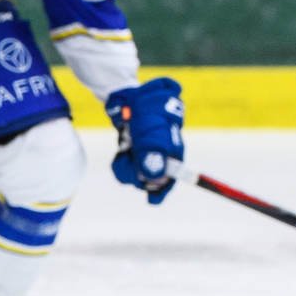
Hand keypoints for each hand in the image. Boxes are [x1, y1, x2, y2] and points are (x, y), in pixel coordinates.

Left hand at [105, 77, 184, 203]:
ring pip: (137, 173)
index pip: (173, 176)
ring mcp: (147, 153)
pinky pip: (128, 166)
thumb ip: (153, 153)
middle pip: (152, 179)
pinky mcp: (134, 151)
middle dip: (139, 175)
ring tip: (124, 152)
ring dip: (128, 167)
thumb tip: (155, 179)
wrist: (128, 95)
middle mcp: (163, 154)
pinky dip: (122, 161)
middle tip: (130, 160)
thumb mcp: (150, 131)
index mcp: (174, 150)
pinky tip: (121, 152)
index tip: (152, 200)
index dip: (164, 189)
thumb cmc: (146, 111)